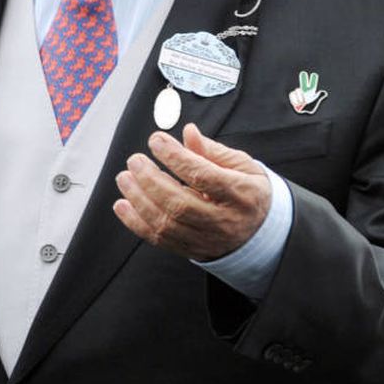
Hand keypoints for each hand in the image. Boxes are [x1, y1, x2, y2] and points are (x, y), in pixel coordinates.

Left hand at [112, 124, 270, 259]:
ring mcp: (207, 239)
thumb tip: (188, 133)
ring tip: (125, 178)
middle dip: (151, 180)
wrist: (260, 232)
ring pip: (166, 224)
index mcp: (241, 194)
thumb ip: (213, 151)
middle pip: (180, 203)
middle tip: (135, 161)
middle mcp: (224, 220)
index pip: (204, 176)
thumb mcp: (243, 166)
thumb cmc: (249, 193)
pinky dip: (135, 222)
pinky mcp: (191, 250)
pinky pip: (158, 239)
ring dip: (139, 200)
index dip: (176, 157)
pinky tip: (123, 204)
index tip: (156, 141)